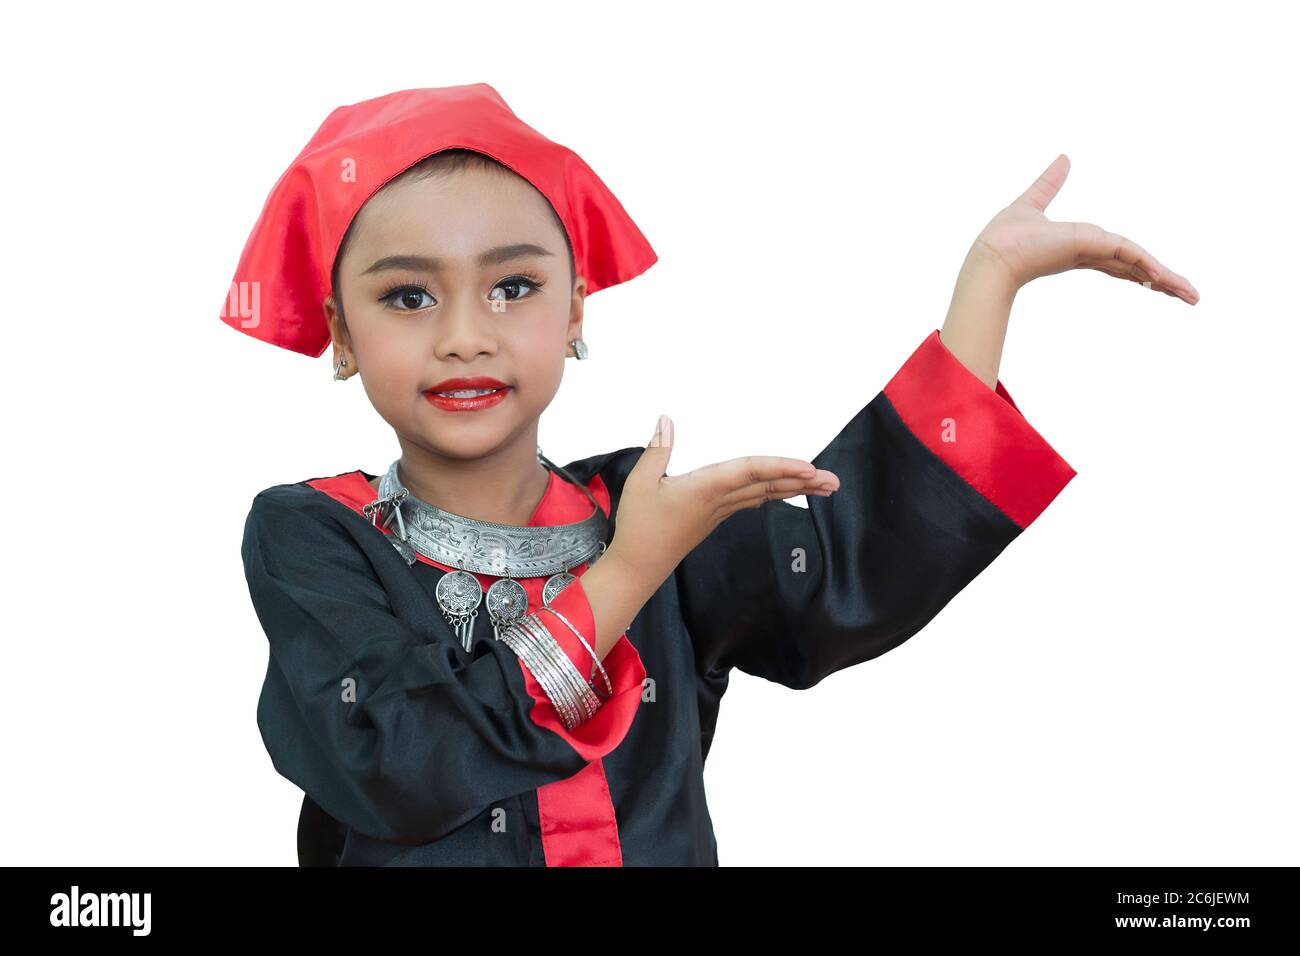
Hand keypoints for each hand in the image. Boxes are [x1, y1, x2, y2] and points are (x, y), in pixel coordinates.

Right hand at [604, 415, 838, 589]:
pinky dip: (773, 493)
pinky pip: (752, 501)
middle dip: (802, 482)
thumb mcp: (640, 483)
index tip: (808, 467)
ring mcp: (720, 512)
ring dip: (794, 489)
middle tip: (834, 481)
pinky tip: (786, 490)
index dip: (781, 467)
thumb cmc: (638, 526)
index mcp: (705, 489)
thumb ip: (657, 450)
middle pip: (768, 486)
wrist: (637, 567)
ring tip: (823, 486)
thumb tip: (666, 420)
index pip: (750, 472)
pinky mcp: (716, 518)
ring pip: (764, 495)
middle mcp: (720, 501)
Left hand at [969, 154, 1198, 303]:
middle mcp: (1089, 253)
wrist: (991, 256)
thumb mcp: (1033, 202)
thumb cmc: (1003, 238)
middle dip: (1163, 281)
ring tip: (1192, 297)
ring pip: (1138, 267)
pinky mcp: (1088, 249)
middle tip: (1189, 297)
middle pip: (1135, 268)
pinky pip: (1126, 255)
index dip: (1140, 267)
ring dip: (1166, 281)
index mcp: (1080, 245)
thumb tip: (1063, 158)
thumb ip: (1050, 183)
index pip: (1118, 258)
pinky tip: (1164, 280)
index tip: (1158, 280)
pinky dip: (1146, 267)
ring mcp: (1090, 253)